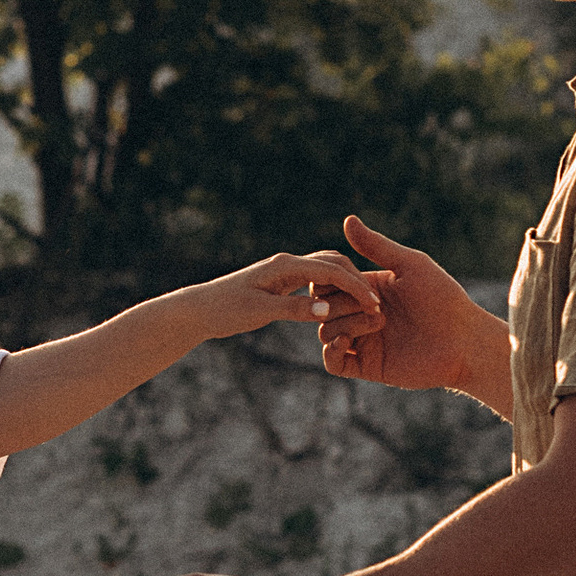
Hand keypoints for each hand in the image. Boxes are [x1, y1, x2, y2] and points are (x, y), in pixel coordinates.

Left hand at [184, 247, 386, 349]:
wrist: (199, 308)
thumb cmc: (225, 310)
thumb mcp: (259, 312)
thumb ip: (293, 310)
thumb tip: (327, 312)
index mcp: (284, 266)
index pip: (330, 271)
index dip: (355, 287)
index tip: (374, 305)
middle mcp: (287, 263)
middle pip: (333, 262)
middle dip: (356, 280)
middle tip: (375, 305)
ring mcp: (285, 270)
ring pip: (325, 269)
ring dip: (346, 282)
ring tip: (364, 304)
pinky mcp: (281, 281)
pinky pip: (315, 280)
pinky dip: (332, 288)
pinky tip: (341, 305)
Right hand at [318, 213, 492, 395]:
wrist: (465, 342)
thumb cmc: (443, 299)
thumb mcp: (410, 265)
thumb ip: (377, 246)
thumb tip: (348, 220)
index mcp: (368, 289)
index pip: (328, 283)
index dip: (329, 281)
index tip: (347, 280)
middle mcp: (361, 314)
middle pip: (324, 307)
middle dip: (339, 304)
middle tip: (374, 305)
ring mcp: (364, 341)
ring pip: (326, 332)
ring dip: (346, 325)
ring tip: (380, 323)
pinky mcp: (367, 366)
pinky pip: (333, 363)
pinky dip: (331, 352)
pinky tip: (348, 342)